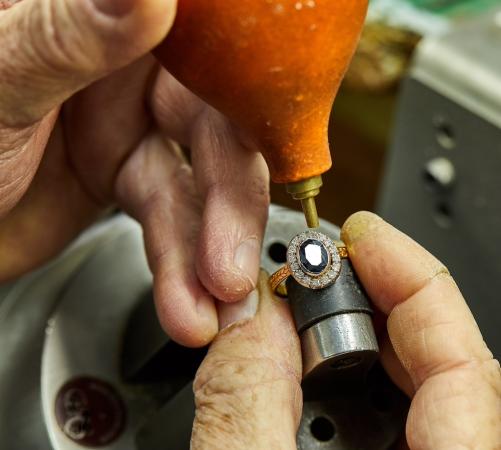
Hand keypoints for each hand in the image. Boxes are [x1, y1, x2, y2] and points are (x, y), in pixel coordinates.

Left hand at [0, 0, 269, 346]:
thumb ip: (71, 34)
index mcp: (97, 12)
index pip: (204, 34)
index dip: (252, 74)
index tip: (280, 115)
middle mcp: (129, 63)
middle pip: (216, 125)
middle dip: (229, 203)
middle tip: (234, 262)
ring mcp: (133, 125)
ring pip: (199, 187)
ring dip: (210, 251)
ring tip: (217, 299)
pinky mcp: (130, 178)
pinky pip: (172, 223)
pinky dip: (183, 268)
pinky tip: (191, 301)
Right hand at [192, 212, 500, 449]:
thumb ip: (245, 403)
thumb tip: (248, 319)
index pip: (461, 355)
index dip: (410, 276)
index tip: (362, 235)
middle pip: (436, 363)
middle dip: (368, 305)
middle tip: (317, 280)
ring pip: (405, 393)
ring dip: (346, 350)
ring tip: (294, 333)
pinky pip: (383, 424)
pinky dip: (335, 392)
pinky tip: (296, 388)